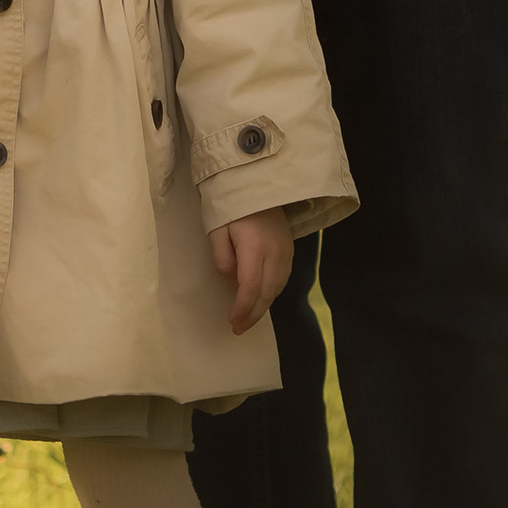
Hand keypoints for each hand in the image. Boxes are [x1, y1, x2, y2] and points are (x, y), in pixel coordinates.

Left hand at [210, 207, 295, 335]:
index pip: (250, 288)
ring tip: (248, 317)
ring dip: (263, 306)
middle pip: (266, 293)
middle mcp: (275, 253)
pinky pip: (283, 278)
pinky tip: (261, 297)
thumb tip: (231, 279)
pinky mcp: (290, 249)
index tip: (232, 321)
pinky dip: (272, 292)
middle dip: (253, 314)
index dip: (242, 309)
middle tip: (239, 328)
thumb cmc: (232, 204)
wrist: (258, 180)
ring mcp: (286, 251)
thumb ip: (222, 256)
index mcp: (254, 247)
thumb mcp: (217, 228)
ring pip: (277, 288)